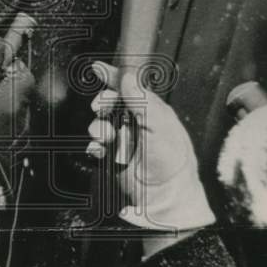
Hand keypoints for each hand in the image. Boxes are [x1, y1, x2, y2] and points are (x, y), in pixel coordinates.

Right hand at [88, 61, 215, 231]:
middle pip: (111, 103)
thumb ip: (142, 101)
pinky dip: (95, 145)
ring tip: (106, 135)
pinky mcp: (115, 157)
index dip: (114, 77)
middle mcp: (138, 123)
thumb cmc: (172, 163)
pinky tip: (100, 149)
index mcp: (153, 111)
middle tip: (101, 107)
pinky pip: (97, 145)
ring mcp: (125, 140)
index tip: (98, 68)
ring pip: (101, 123)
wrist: (166, 198)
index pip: (131, 87)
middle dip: (103, 104)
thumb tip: (128, 77)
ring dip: (99, 127)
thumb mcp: (159, 126)